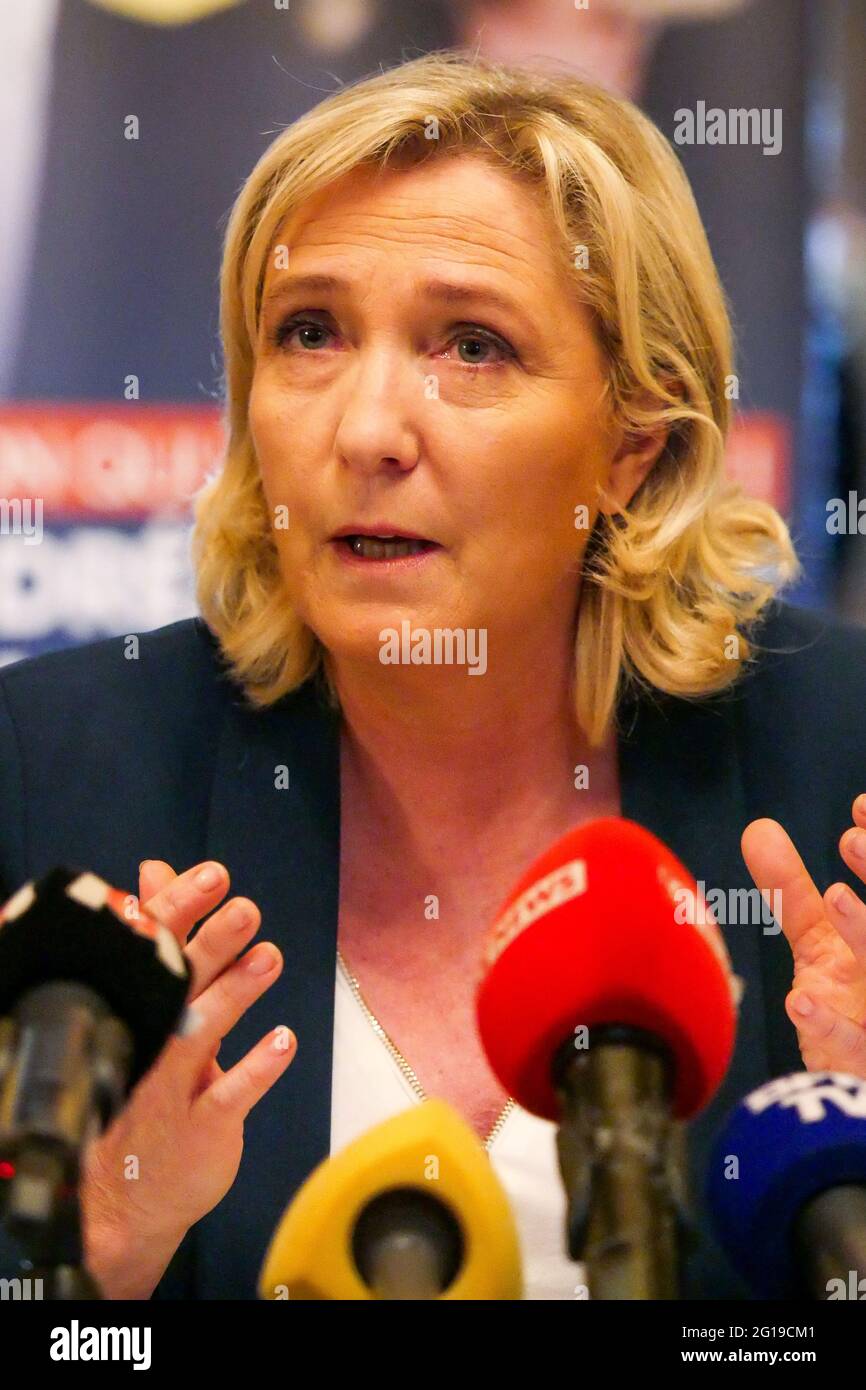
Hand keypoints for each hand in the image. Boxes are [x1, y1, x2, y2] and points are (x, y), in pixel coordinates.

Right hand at [81, 858, 296, 1296]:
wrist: (121, 1197)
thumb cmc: (138, 1081)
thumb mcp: (144, 1006)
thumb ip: (157, 938)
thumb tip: (155, 869)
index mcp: (131, 1007)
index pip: (149, 950)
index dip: (179, 910)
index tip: (210, 875)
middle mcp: (146, 1043)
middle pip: (175, 986)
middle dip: (210, 945)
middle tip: (244, 908)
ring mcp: (171, 1088)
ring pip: (200, 1035)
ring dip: (235, 995)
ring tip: (268, 957)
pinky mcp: (201, 1129)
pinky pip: (228, 1097)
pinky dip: (255, 1068)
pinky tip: (283, 1040)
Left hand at [742, 795, 865, 1076]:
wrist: (862, 1085)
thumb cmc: (851, 1003)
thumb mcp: (820, 941)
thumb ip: (792, 891)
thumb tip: (757, 828)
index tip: (858, 808)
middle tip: (852, 838)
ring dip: (865, 929)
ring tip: (836, 895)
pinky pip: (856, 1044)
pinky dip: (830, 1024)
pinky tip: (799, 1000)